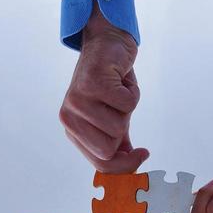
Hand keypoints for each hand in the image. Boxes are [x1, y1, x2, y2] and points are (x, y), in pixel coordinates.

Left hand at [60, 9, 148, 172]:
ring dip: (128, 107)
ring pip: (119, 126)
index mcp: (72, 129)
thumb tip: (132, 168)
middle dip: (124, 129)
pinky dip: (133, 90)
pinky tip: (121, 78)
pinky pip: (128, 103)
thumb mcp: (113, 118)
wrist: (108, 44)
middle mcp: (69, 117)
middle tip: (118, 107)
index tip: (143, 155)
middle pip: (109, 149)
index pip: (100, 163)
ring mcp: (78, 100)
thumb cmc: (111, 84)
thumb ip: (118, 144)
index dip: (125, 165)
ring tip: (118, 90)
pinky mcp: (93, 83)